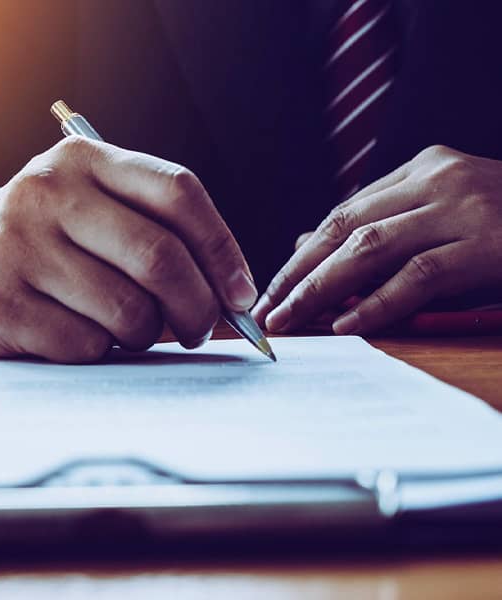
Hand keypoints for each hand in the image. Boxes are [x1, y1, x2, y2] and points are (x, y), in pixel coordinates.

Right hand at [0, 136, 256, 361]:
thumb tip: (234, 296)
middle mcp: (46, 193)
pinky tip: (79, 336)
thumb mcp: (90, 208)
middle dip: (197, 308)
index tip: (242, 295)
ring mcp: (16, 246)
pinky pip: (85, 345)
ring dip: (145, 334)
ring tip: (128, 328)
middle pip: (160, 257)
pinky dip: (99, 352)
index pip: (177, 192)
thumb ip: (155, 230)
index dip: (224, 249)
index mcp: (81, 160)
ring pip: (127, 310)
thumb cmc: (46, 241)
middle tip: (199, 330)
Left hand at [253, 145, 501, 334]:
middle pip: (344, 227)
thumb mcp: (442, 217)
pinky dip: (377, 303)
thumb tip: (303, 245)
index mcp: (423, 168)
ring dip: (321, 289)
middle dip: (298, 273)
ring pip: (369, 248)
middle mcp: (438, 179)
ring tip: (291, 321)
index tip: (271, 288)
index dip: (301, 254)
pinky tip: (347, 325)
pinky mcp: (490, 244)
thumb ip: (381, 227)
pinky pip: (418, 276)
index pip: (343, 212)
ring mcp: (466, 208)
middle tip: (267, 312)